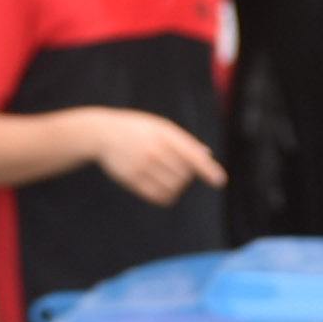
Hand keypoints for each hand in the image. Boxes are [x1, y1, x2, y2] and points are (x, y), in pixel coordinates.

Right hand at [80, 106, 224, 204]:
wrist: (103, 133)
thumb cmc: (137, 129)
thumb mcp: (160, 126)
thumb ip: (183, 140)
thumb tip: (207, 155)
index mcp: (164, 134)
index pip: (192, 154)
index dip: (207, 169)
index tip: (219, 181)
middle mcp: (154, 150)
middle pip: (184, 174)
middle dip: (187, 175)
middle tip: (177, 168)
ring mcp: (142, 165)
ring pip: (173, 187)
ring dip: (177, 186)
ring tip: (169, 177)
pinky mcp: (132, 179)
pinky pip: (158, 195)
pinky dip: (167, 196)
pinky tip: (164, 188)